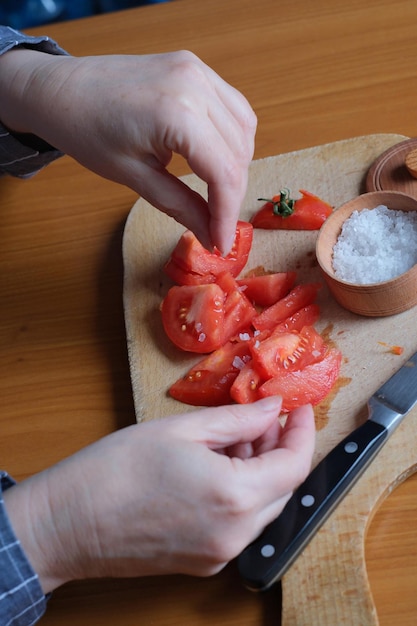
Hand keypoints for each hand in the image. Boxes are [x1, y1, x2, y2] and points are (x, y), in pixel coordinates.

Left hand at [0, 49, 256, 253]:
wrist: (61, 90)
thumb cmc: (87, 132)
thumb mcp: (134, 177)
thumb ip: (181, 206)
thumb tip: (212, 236)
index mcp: (178, 113)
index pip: (224, 173)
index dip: (227, 214)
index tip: (222, 244)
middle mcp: (196, 85)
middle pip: (239, 152)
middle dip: (232, 194)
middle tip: (217, 226)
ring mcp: (198, 70)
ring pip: (244, 129)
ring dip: (237, 166)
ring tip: (217, 195)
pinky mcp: (195, 67)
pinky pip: (233, 107)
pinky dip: (232, 137)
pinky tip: (217, 158)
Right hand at [4, 397, 314, 592]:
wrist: (69, 523)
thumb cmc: (116, 470)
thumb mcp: (182, 429)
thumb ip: (238, 419)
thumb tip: (272, 408)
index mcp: (234, 496)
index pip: (294, 465)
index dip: (302, 432)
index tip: (298, 408)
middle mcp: (235, 533)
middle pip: (282, 487)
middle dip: (278, 448)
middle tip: (261, 417)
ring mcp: (219, 553)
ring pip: (262, 506)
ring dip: (259, 468)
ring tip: (234, 436)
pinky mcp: (204, 561)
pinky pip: (238, 523)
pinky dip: (240, 491)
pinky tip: (218, 465)